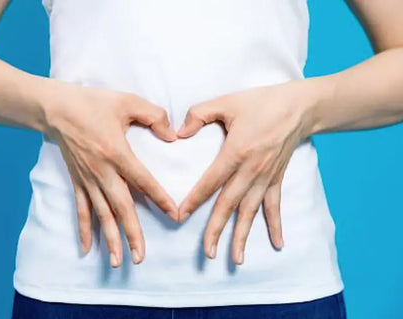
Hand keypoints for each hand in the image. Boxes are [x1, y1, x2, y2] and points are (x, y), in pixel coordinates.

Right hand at [43, 80, 178, 267]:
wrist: (56, 108)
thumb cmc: (93, 103)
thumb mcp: (127, 101)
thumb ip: (154, 116)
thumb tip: (172, 136)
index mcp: (117, 152)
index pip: (143, 181)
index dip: (160, 198)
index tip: (174, 215)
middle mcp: (102, 171)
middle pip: (121, 207)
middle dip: (132, 233)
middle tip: (140, 257)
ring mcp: (88, 179)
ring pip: (101, 214)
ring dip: (110, 239)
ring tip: (118, 261)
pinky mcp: (77, 181)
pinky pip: (81, 209)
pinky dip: (84, 229)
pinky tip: (87, 248)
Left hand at [177, 80, 315, 264]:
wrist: (299, 107)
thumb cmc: (261, 102)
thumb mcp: (227, 102)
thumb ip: (199, 114)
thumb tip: (178, 133)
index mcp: (236, 152)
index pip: (210, 182)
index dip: (194, 200)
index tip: (180, 216)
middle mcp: (251, 170)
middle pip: (229, 204)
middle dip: (216, 230)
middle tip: (207, 253)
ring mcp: (266, 177)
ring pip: (251, 211)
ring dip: (243, 235)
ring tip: (236, 259)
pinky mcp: (277, 179)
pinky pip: (275, 206)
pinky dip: (275, 225)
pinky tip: (277, 244)